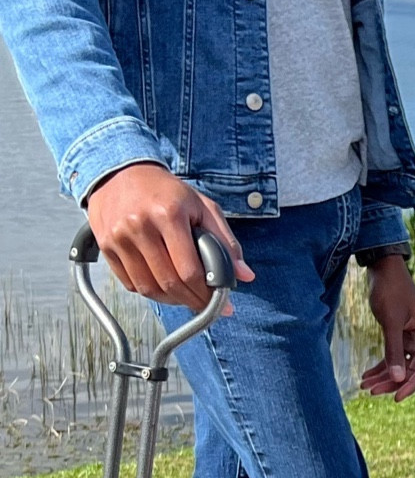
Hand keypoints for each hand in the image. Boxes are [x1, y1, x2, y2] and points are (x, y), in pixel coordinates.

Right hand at [86, 163, 252, 311]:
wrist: (119, 172)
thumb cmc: (165, 191)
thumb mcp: (201, 206)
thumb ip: (225, 241)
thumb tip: (245, 275)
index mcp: (168, 214)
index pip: (189, 270)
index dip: (207, 294)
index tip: (221, 305)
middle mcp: (140, 226)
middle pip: (169, 283)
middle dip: (192, 301)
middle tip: (205, 306)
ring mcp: (119, 237)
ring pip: (148, 288)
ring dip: (171, 300)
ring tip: (185, 297)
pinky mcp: (106, 246)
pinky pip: (130, 284)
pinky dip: (150, 292)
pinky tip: (163, 286)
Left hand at [360, 255, 414, 399]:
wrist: (383, 269)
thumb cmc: (390, 290)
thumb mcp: (391, 321)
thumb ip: (394, 351)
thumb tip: (397, 379)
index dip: (411, 385)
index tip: (395, 397)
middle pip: (411, 369)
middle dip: (392, 381)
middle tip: (372, 392)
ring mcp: (414, 337)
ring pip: (400, 365)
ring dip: (384, 376)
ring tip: (365, 386)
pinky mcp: (402, 335)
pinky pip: (393, 356)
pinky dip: (381, 366)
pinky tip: (366, 375)